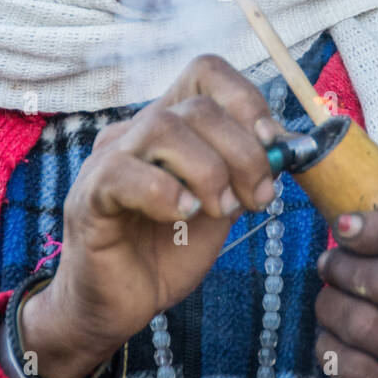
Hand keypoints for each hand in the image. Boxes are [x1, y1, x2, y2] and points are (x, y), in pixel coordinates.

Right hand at [22, 54, 281, 377]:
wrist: (119, 305)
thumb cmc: (167, 251)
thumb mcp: (222, 207)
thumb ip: (247, 173)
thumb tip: (289, 147)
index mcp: (171, 125)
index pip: (206, 73)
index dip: (247, 100)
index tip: (274, 145)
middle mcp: (136, 131)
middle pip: (197, 107)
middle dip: (243, 153)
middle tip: (257, 198)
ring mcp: (108, 160)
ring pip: (163, 128)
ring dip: (208, 171)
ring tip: (218, 210)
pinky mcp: (89, 196)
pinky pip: (124, 173)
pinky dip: (166, 193)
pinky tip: (183, 216)